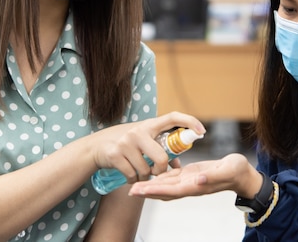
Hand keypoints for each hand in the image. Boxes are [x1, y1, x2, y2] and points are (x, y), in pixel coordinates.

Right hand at [90, 111, 205, 183]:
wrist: (96, 146)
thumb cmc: (125, 142)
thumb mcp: (143, 140)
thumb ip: (160, 148)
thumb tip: (177, 164)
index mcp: (149, 125)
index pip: (173, 117)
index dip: (190, 122)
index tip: (202, 131)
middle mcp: (138, 131)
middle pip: (161, 157)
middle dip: (161, 170)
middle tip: (157, 172)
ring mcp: (126, 143)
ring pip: (146, 170)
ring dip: (145, 177)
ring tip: (139, 172)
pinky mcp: (115, 155)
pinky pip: (133, 176)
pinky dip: (134, 180)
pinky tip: (130, 176)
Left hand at [128, 153, 258, 199]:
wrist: (242, 174)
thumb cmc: (236, 171)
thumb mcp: (227, 170)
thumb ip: (213, 176)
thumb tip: (198, 180)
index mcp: (197, 186)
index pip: (172, 190)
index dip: (155, 191)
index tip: (140, 190)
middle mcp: (190, 186)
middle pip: (164, 191)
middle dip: (147, 191)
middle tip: (130, 190)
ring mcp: (189, 181)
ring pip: (166, 185)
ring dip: (150, 185)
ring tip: (135, 184)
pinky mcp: (190, 174)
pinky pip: (172, 178)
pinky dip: (160, 178)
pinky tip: (151, 174)